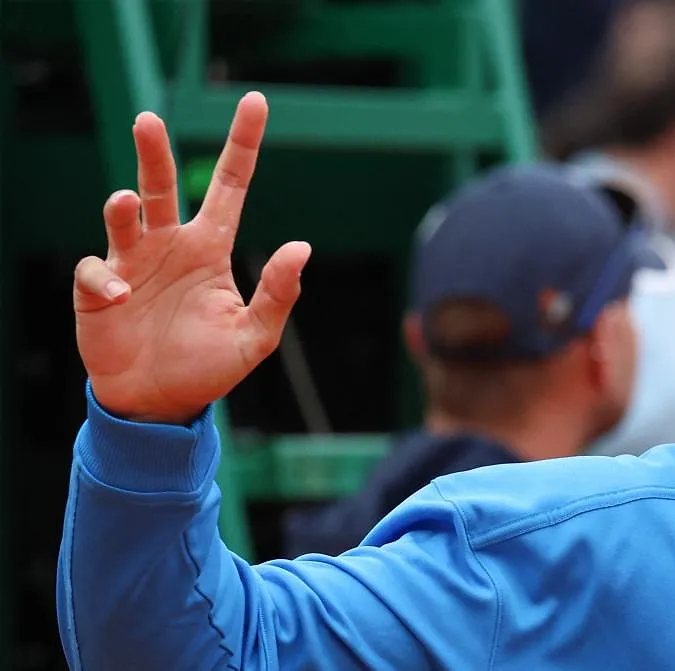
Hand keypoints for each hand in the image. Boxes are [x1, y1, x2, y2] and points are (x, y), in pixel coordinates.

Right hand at [74, 93, 310, 423]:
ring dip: (121, 205)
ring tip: (123, 201)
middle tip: (149, 120)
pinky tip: (122, 298)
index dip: (242, 144)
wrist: (159, 403)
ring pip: (122, 214)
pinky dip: (107, 279)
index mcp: (210, 246)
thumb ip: (278, 294)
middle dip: (153, 151)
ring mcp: (132, 262)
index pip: (229, 185)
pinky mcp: (99, 289)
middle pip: (160, 184)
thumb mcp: (255, 336)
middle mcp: (169, 244)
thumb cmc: (209, 366)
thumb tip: (301, 247)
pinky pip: (97, 270)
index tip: (255, 101)